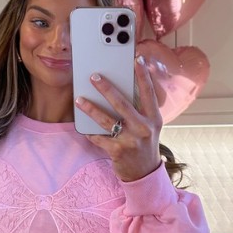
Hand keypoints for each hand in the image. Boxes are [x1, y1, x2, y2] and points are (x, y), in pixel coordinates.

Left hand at [75, 56, 162, 181]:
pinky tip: (82, 126)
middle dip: (107, 88)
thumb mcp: (149, 127)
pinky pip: (99, 138)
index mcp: (154, 119)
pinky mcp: (118, 151)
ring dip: (91, 108)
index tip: (137, 59)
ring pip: (106, 120)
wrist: (144, 173)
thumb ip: (140, 111)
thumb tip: (121, 91)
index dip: (143, 75)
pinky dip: (90, 132)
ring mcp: (130, 140)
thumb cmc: (144, 145)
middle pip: (122, 103)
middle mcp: (144, 128)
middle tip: (94, 76)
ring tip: (79, 99)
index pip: (148, 93)